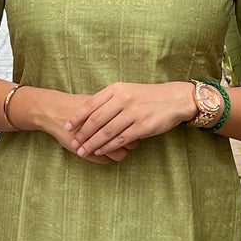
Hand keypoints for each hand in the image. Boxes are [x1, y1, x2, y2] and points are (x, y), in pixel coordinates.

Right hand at [13, 87, 131, 161]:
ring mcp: (99, 143)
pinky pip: (106, 161)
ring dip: (119, 153)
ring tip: (113, 147)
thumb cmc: (79, 107)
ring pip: (120, 155)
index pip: (133, 128)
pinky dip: (107, 158)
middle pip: (131, 144)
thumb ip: (114, 112)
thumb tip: (131, 117)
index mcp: (113, 115)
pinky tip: (102, 152)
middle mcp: (108, 130)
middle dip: (130, 143)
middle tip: (125, 140)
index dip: (134, 130)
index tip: (131, 129)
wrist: (56, 112)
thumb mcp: (99, 104)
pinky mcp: (89, 153)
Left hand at [66, 82, 194, 159]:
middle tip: (73, 143)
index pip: (91, 104)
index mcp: (117, 89)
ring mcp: (133, 113)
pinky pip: (120, 139)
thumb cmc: (147, 96)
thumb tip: (88, 113)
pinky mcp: (142, 127)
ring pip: (107, 131)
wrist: (174, 99)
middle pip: (96, 120)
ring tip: (83, 151)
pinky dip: (108, 147)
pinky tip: (100, 152)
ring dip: (92, 143)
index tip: (66, 126)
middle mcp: (123, 99)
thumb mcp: (127, 91)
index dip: (77, 116)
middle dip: (82, 134)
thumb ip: (109, 100)